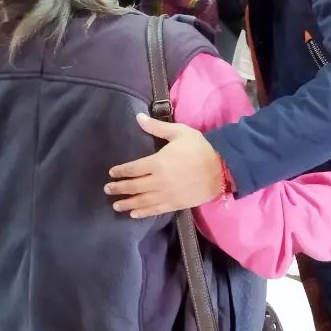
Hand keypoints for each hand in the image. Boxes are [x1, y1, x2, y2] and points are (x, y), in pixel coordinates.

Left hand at [105, 114, 224, 217]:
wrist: (222, 167)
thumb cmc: (199, 147)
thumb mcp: (179, 132)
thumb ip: (156, 127)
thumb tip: (138, 117)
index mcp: (158, 162)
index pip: (133, 168)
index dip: (120, 171)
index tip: (111, 173)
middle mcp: (159, 181)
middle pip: (134, 186)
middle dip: (119, 188)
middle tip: (107, 190)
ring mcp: (167, 194)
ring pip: (142, 201)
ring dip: (127, 203)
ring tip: (116, 205)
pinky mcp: (176, 204)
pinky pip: (155, 210)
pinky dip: (143, 213)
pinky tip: (134, 214)